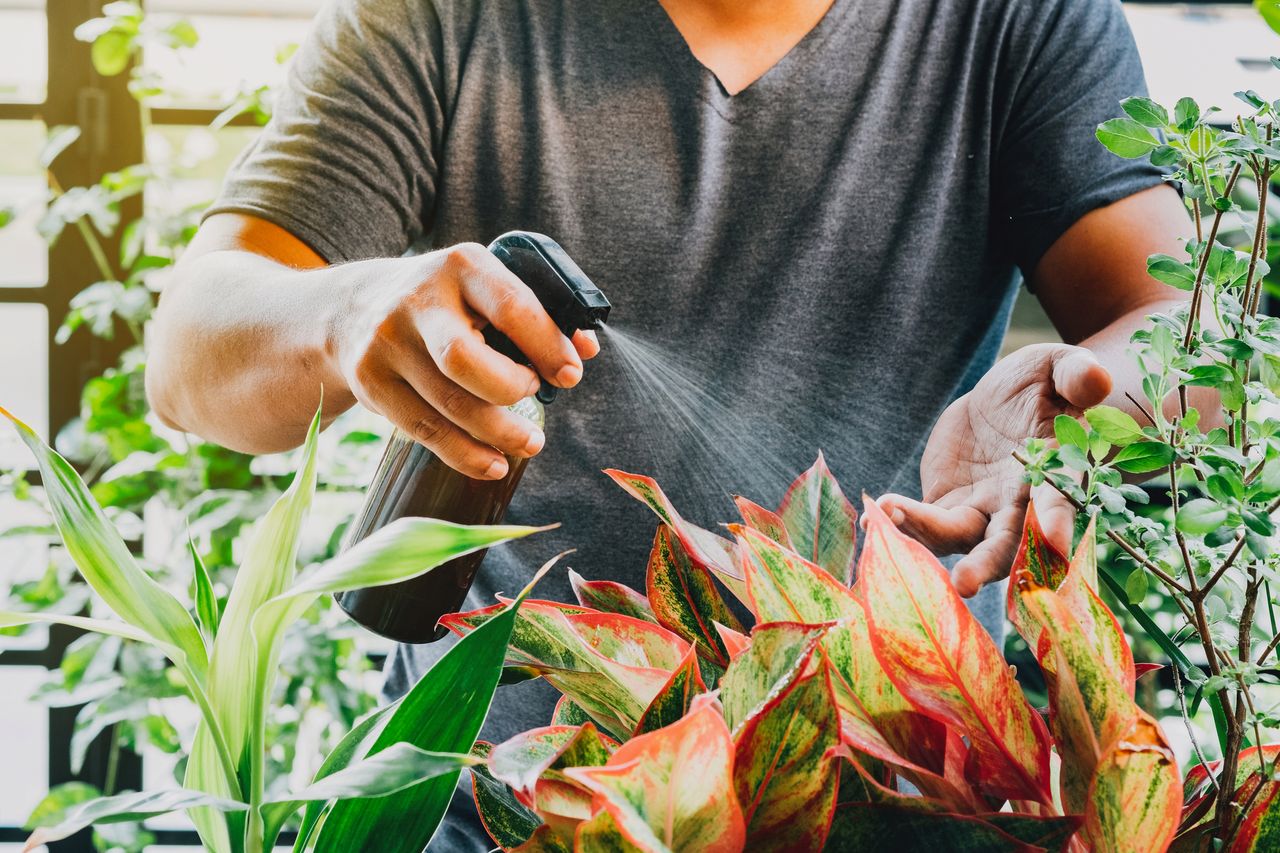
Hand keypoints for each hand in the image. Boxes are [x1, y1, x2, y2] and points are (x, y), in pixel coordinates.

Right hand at [332, 243, 599, 479]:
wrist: (356, 308)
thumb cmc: (447, 302)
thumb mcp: (484, 288)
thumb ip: (537, 313)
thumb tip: (586, 349)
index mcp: (461, 265)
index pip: (512, 306)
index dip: (548, 346)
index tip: (571, 375)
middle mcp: (417, 302)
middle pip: (465, 361)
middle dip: (511, 390)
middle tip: (534, 396)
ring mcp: (387, 344)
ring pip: (448, 404)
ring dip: (497, 433)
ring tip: (529, 443)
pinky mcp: (371, 383)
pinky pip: (424, 430)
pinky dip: (464, 454)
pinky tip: (493, 463)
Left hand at [877, 344, 1111, 596]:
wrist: (1004, 400)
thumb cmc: (1042, 384)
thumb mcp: (1057, 368)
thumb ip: (1076, 374)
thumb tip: (1096, 379)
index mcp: (1055, 476)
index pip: (1059, 501)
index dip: (1057, 521)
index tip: (1053, 541)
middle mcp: (1019, 507)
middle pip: (1006, 545)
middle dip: (986, 565)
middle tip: (963, 583)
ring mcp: (981, 512)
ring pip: (955, 539)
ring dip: (924, 537)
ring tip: (886, 518)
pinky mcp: (948, 508)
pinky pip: (925, 525)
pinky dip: (901, 523)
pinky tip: (870, 518)